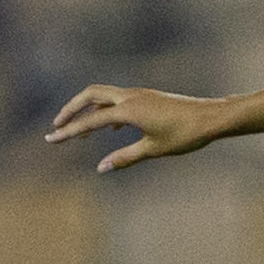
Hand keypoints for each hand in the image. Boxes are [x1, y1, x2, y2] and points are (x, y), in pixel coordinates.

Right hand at [46, 84, 221, 172]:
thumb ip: (125, 158)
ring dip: (88, 110)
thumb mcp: (154, 149)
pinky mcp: (148, 97)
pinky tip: (111, 127)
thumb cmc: (186, 134)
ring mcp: (140, 94)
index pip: (90, 121)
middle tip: (57, 126)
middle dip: (71, 109)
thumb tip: (101, 168)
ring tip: (80, 133)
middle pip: (90, 95)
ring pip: (104, 95)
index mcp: (129, 110)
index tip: (51, 139)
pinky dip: (107, 110)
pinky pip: (119, 100)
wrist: (212, 117)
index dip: (68, 132)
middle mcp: (131, 97)